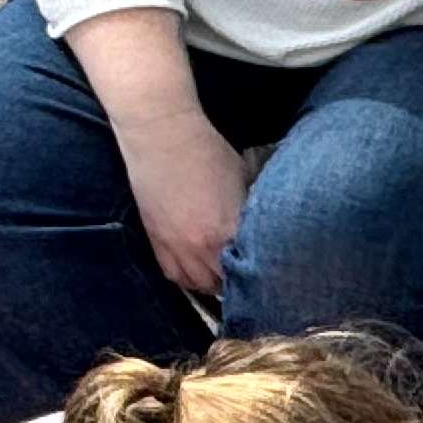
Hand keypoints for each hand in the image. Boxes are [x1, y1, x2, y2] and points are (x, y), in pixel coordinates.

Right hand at [111, 103, 249, 300]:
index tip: (267, 275)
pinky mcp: (156, 240)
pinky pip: (173, 275)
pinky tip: (197, 270)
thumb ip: (252, 213)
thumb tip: (263, 230)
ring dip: (212, 284)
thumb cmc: (209, 153)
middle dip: (236, 282)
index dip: (258, 276)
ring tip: (222, 276)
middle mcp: (201, 247)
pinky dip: (187, 278)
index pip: (248, 271)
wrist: (163, 137)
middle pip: (223, 285)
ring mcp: (175, 247)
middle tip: (246, 276)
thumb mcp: (245, 182)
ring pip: (197, 285)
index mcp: (229, 232)